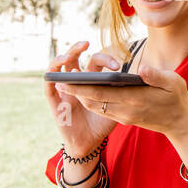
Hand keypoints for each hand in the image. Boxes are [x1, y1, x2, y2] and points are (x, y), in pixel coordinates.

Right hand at [45, 41, 119, 155]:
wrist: (88, 144)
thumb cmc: (102, 124)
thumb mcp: (116, 107)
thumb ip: (122, 93)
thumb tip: (138, 80)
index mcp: (91, 79)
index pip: (95, 61)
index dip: (104, 59)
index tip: (117, 65)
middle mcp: (75, 81)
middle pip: (74, 57)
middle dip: (77, 47)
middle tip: (86, 43)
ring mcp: (63, 89)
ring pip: (58, 66)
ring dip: (61, 57)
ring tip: (67, 55)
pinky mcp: (54, 101)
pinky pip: (49, 85)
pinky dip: (52, 77)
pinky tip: (58, 73)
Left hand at [53, 61, 187, 142]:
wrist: (181, 123)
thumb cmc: (178, 98)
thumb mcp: (174, 83)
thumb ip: (157, 76)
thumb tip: (143, 69)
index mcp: (135, 100)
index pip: (102, 93)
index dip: (82, 87)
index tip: (66, 80)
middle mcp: (126, 111)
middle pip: (95, 101)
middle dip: (76, 92)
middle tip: (59, 81)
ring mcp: (125, 116)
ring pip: (97, 107)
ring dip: (82, 97)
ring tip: (68, 85)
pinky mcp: (125, 119)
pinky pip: (104, 110)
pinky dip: (92, 102)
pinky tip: (85, 92)